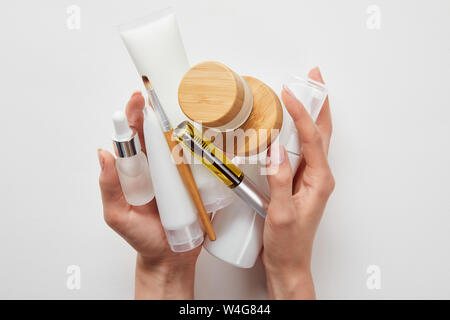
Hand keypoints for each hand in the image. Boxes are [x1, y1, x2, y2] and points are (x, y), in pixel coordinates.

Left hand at [97, 92, 200, 298]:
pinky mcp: (197, 181)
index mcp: (135, 170)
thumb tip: (103, 154)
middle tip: (162, 95)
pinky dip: (205, 145)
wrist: (171, 257)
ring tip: (187, 107)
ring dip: (183, 123)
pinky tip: (209, 133)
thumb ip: (109, 188)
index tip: (136, 100)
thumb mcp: (118, 216)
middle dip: (158, 111)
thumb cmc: (142, 238)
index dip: (132, 117)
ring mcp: (178, 173)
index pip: (132, 138)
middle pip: (157, 133)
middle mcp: (156, 167)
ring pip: (180, 142)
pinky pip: (200, 160)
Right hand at [262, 67, 333, 298]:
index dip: (301, 113)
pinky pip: (303, 149)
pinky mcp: (300, 181)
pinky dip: (299, 130)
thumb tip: (276, 150)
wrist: (288, 263)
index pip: (311, 138)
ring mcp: (310, 178)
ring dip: (312, 112)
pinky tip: (291, 124)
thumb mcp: (282, 214)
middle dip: (320, 101)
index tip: (289, 93)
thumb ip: (280, 181)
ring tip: (306, 92)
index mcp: (319, 181)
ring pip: (314, 137)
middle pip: (322, 131)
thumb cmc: (288, 243)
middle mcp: (319, 176)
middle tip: (314, 78)